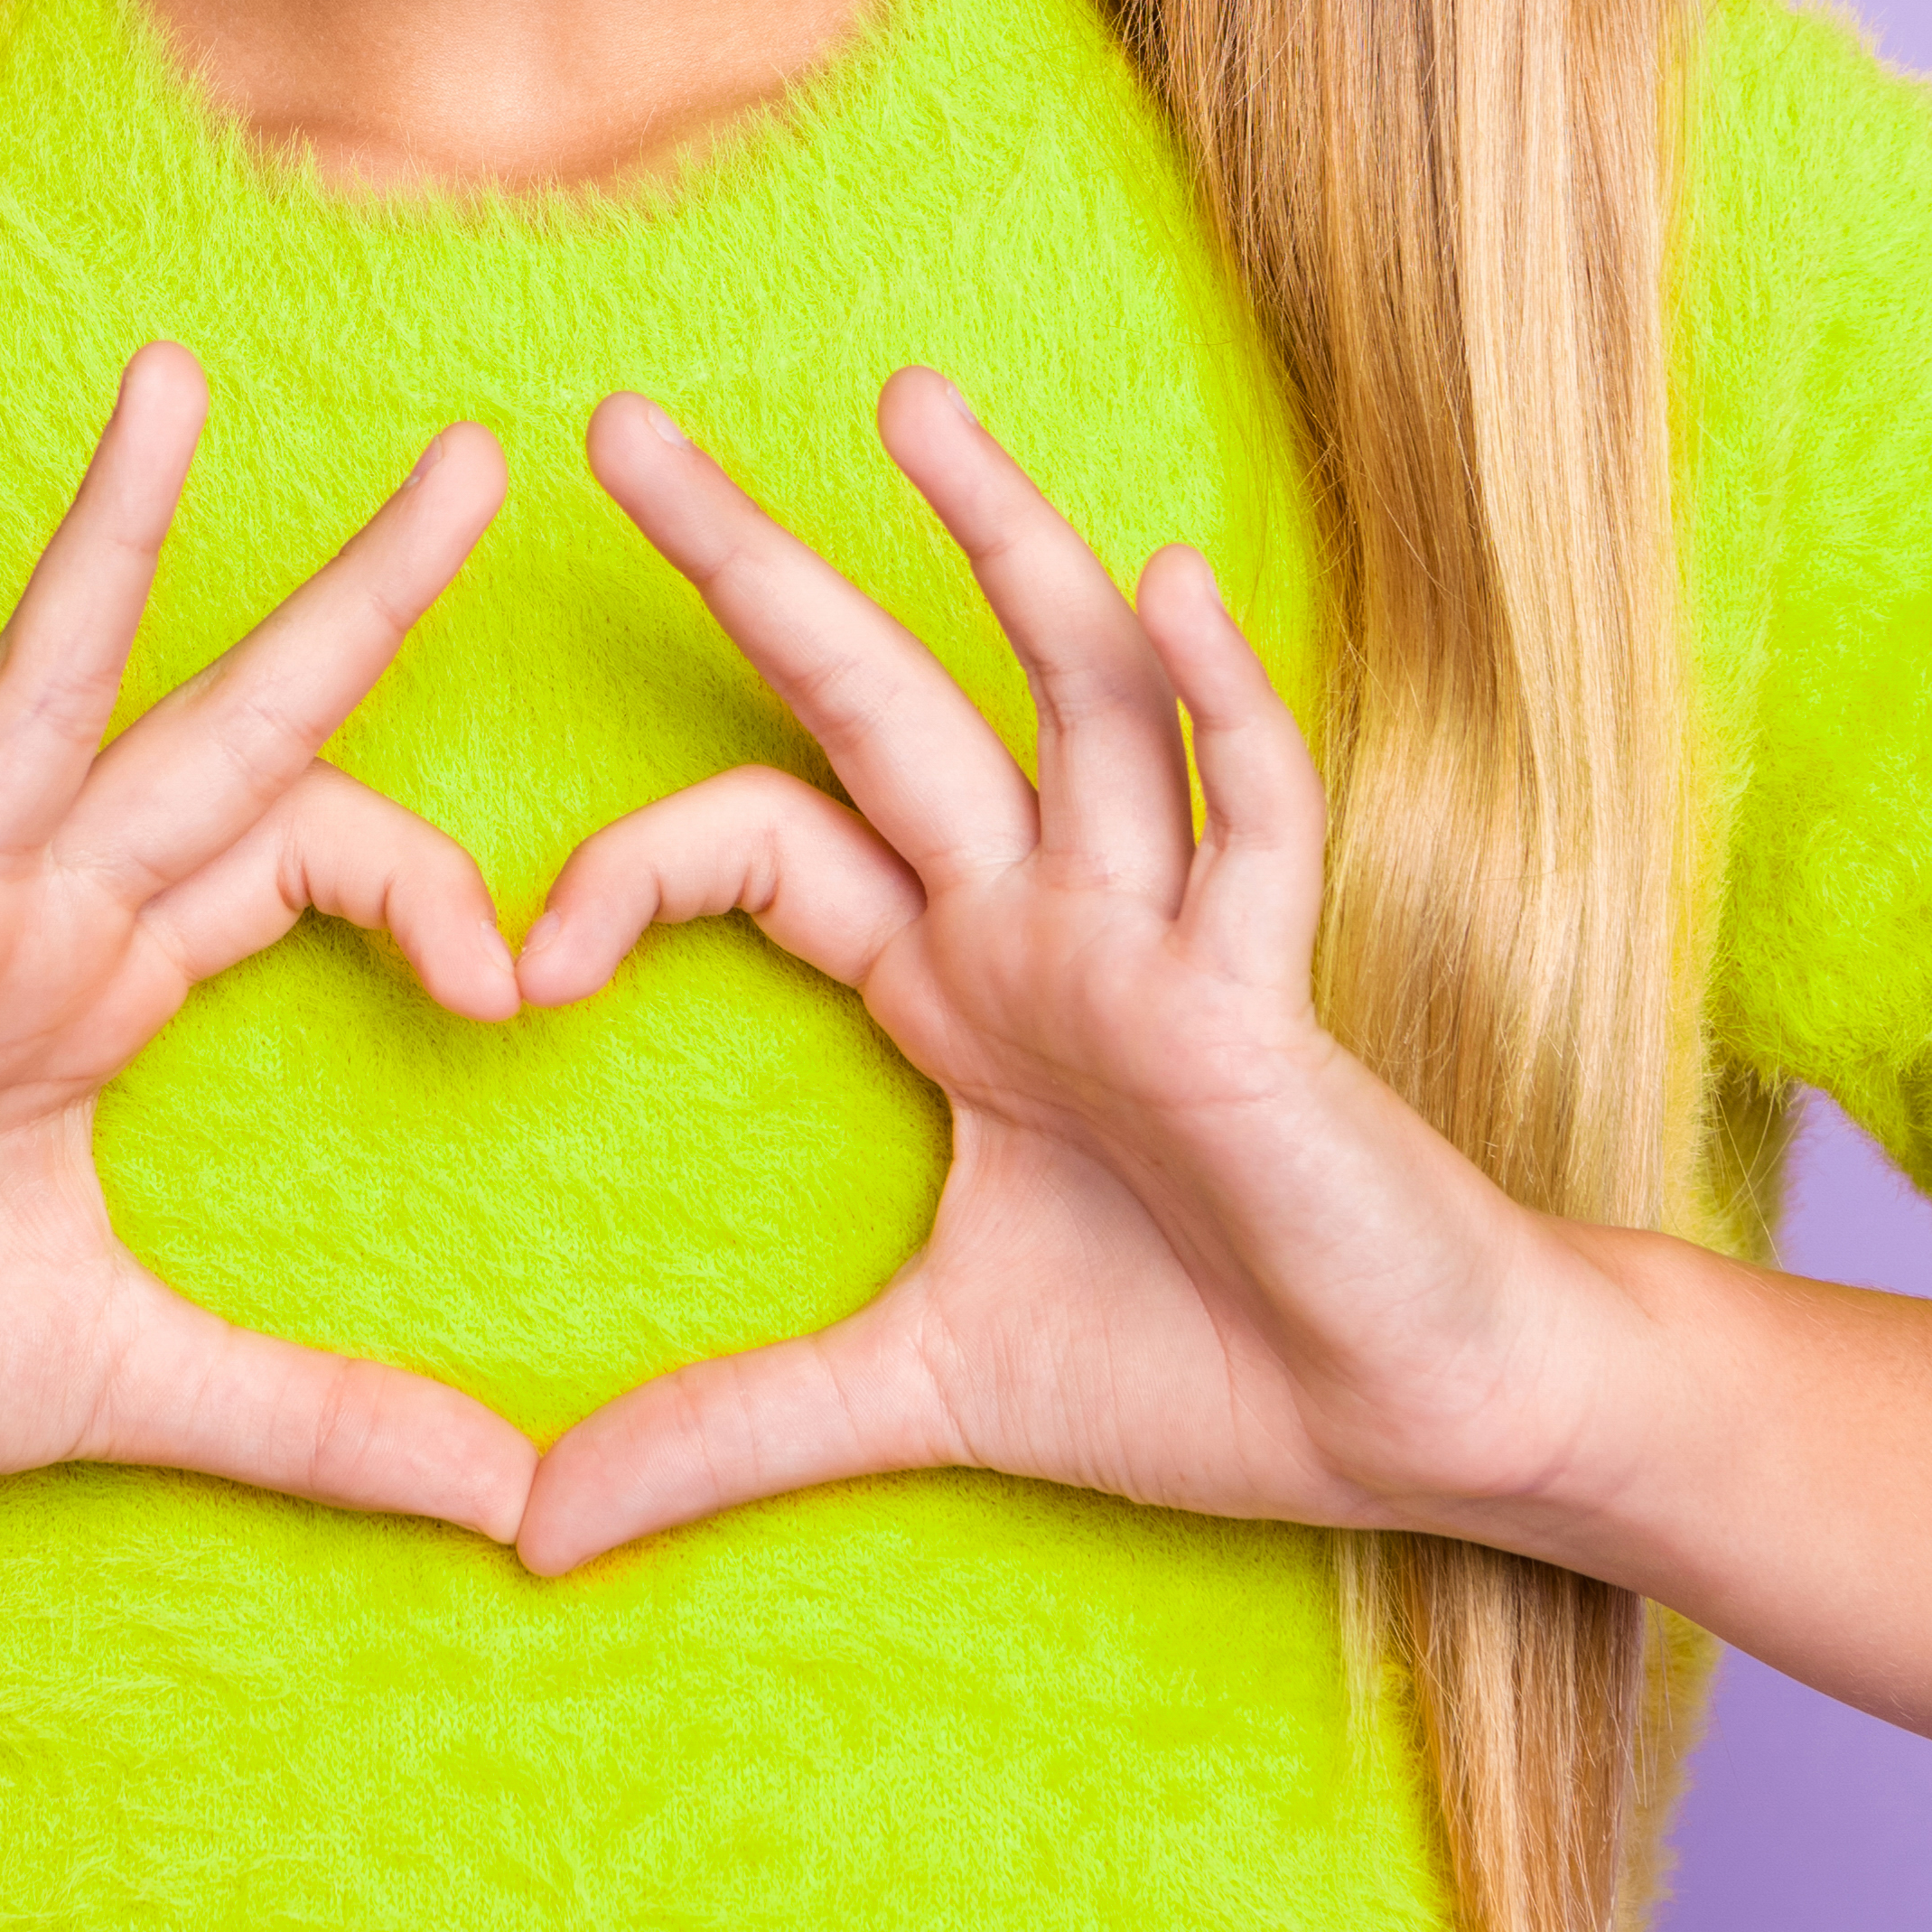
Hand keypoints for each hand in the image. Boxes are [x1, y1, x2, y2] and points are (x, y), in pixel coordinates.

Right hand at [0, 348, 540, 1546]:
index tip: (513, 992)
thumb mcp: (136, 1385)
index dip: (426, 886)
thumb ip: (325, 1424)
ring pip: (37, 698)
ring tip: (176, 386)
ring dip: (110, 541)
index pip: (309, 847)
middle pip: (225, 721)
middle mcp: (31, 909)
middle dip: (353, 595)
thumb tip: (518, 1507)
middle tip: (480, 455)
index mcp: (110, 973)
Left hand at [506, 374, 1639, 1577]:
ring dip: (996, 543)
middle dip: (752, 558)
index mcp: (951, 981)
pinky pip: (1250, 820)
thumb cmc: (1202, 1369)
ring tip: (903, 403)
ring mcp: (1161, 933)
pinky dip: (1214, 702)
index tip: (516, 968)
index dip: (632, 871)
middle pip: (877, 694)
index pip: (762, 843)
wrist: (1415, 1423)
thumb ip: (726, 1431)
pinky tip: (1167, 587)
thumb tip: (522, 1528)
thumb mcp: (916, 1392)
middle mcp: (1043, 917)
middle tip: (614, 418)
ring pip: (1071, 694)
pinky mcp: (1269, 992)